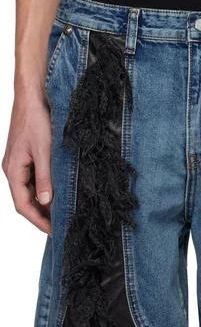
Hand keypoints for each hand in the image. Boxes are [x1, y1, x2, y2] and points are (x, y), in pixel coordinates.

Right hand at [2, 90, 52, 234]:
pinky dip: (44, 190)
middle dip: (42, 215)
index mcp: (13, 170)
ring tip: (61, 213)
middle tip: (60, 225)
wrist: (32, 95)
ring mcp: (18, 163)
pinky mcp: (25, 157)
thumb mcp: (44, 151)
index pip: (22, 205)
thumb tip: (46, 202)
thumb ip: (45, 178)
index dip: (38, 220)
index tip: (53, 231)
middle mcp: (13, 169)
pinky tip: (57, 194)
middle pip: (25, 201)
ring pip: (29, 192)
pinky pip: (33, 180)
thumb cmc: (36, 119)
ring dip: (43, 203)